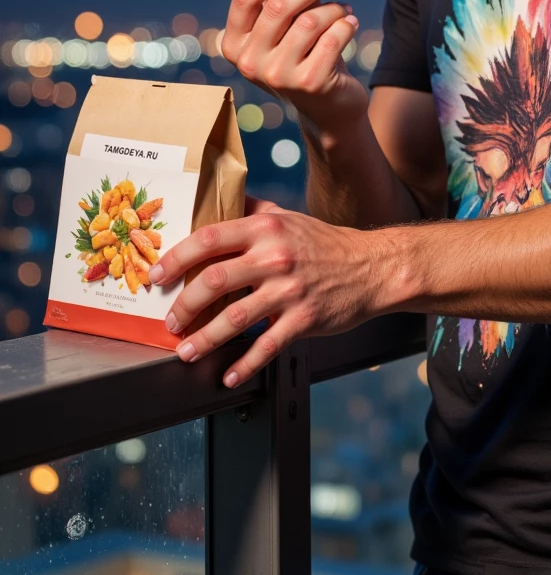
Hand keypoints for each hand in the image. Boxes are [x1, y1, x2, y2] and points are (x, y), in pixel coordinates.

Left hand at [149, 201, 383, 385]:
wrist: (371, 267)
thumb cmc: (324, 243)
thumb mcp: (287, 218)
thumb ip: (251, 212)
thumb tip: (216, 200)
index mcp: (265, 229)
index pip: (209, 239)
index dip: (176, 258)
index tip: (157, 276)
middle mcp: (275, 258)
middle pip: (214, 281)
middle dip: (184, 304)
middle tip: (170, 320)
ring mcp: (289, 290)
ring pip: (234, 318)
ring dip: (203, 339)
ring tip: (185, 350)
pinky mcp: (304, 319)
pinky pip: (266, 346)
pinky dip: (244, 364)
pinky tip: (227, 374)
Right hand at [222, 0, 366, 132]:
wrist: (328, 109)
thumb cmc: (303, 58)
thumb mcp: (284, 30)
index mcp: (235, 44)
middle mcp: (249, 63)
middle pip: (279, 6)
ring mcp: (278, 75)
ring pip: (310, 21)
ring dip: (335, 8)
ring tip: (345, 9)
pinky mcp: (309, 83)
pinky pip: (332, 37)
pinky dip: (346, 25)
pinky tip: (351, 24)